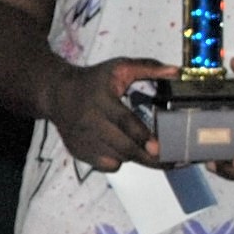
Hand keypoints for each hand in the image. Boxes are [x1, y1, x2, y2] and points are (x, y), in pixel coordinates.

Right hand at [46, 56, 168, 171]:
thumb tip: (177, 71)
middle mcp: (90, 122)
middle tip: (171, 162)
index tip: (159, 148)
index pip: (123, 121)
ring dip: (135, 157)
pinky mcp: (78, 152)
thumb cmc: (93, 80)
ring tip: (147, 150)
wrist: (57, 93)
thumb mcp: (119, 68)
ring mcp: (82, 141)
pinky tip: (122, 149)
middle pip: (122, 147)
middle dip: (148, 158)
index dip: (142, 136)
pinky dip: (119, 161)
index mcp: (101, 100)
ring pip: (116, 158)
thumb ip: (149, 68)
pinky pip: (105, 165)